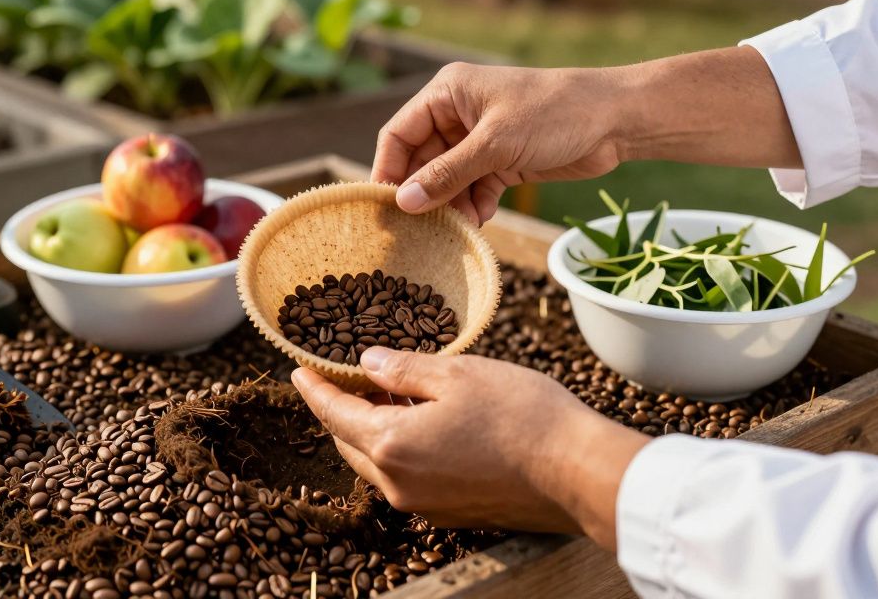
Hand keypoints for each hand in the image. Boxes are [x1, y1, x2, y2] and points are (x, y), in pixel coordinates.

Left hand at [291, 348, 649, 548]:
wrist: (579, 473)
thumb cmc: (523, 416)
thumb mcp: (457, 373)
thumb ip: (403, 368)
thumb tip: (366, 363)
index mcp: (391, 445)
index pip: (333, 414)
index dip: (314, 389)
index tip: (299, 370)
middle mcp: (399, 484)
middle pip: (349, 443)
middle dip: (341, 409)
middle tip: (345, 376)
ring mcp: (424, 505)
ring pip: (377, 463)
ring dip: (372, 429)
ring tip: (387, 391)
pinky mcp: (450, 514)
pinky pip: (406, 478)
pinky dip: (399, 449)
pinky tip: (421, 422)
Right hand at [374, 48, 800, 224]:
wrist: (616, 121)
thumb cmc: (554, 114)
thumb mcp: (495, 145)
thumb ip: (447, 174)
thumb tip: (405, 202)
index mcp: (448, 93)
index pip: (399, 133)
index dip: (388, 170)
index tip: (384, 207)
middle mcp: (458, 113)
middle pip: (421, 160)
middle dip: (423, 194)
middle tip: (417, 229)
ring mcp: (480, 138)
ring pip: (448, 178)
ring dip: (450, 204)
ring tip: (454, 229)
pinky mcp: (502, 160)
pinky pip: (473, 187)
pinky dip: (474, 205)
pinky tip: (479, 222)